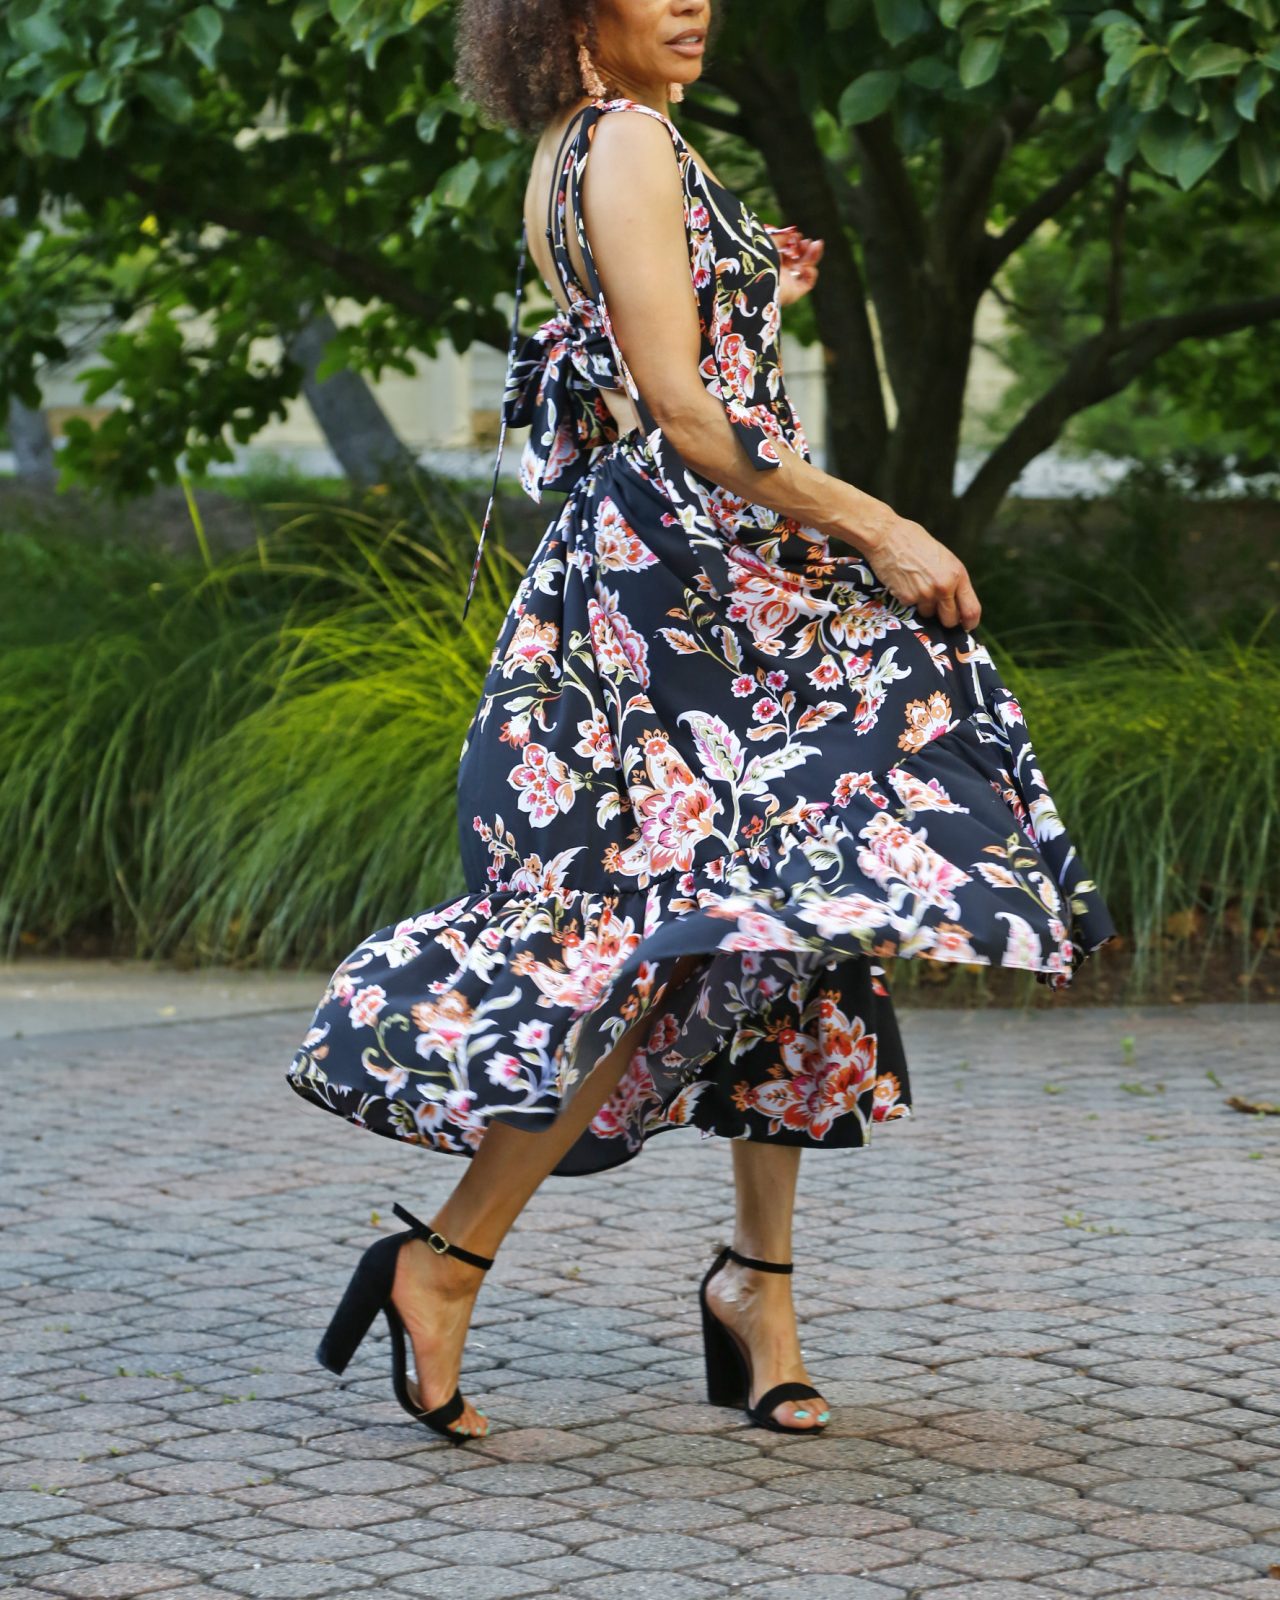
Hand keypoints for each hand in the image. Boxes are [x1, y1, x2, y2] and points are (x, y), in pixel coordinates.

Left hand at [768, 224, 822, 306]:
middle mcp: (780, 274)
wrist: (759, 279)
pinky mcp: (795, 293)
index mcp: (772, 263)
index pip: (788, 254)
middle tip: (810, 241)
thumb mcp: (769, 242)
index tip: (798, 236)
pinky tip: (803, 267)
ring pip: (806, 269)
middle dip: (806, 249)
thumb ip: (780, 237)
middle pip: (799, 261)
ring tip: (817, 244)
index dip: (796, 245)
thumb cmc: (760, 260)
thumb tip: (791, 233)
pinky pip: (808, 282)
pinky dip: (810, 273)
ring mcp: (788, 284)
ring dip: (813, 256)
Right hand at [860, 513, 981, 631]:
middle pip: (950, 620)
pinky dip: (908, 599)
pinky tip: (903, 582)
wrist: (887, 536)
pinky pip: (911, 607)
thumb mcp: (944, 558)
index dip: (970, 622)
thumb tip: (958, 603)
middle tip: (938, 610)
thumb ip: (953, 580)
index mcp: (957, 575)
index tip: (966, 626)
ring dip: (924, 606)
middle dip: (945, 619)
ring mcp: (925, 594)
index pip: (971, 609)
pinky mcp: (907, 598)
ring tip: (916, 584)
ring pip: (928, 614)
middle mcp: (944, 587)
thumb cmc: (915, 542)